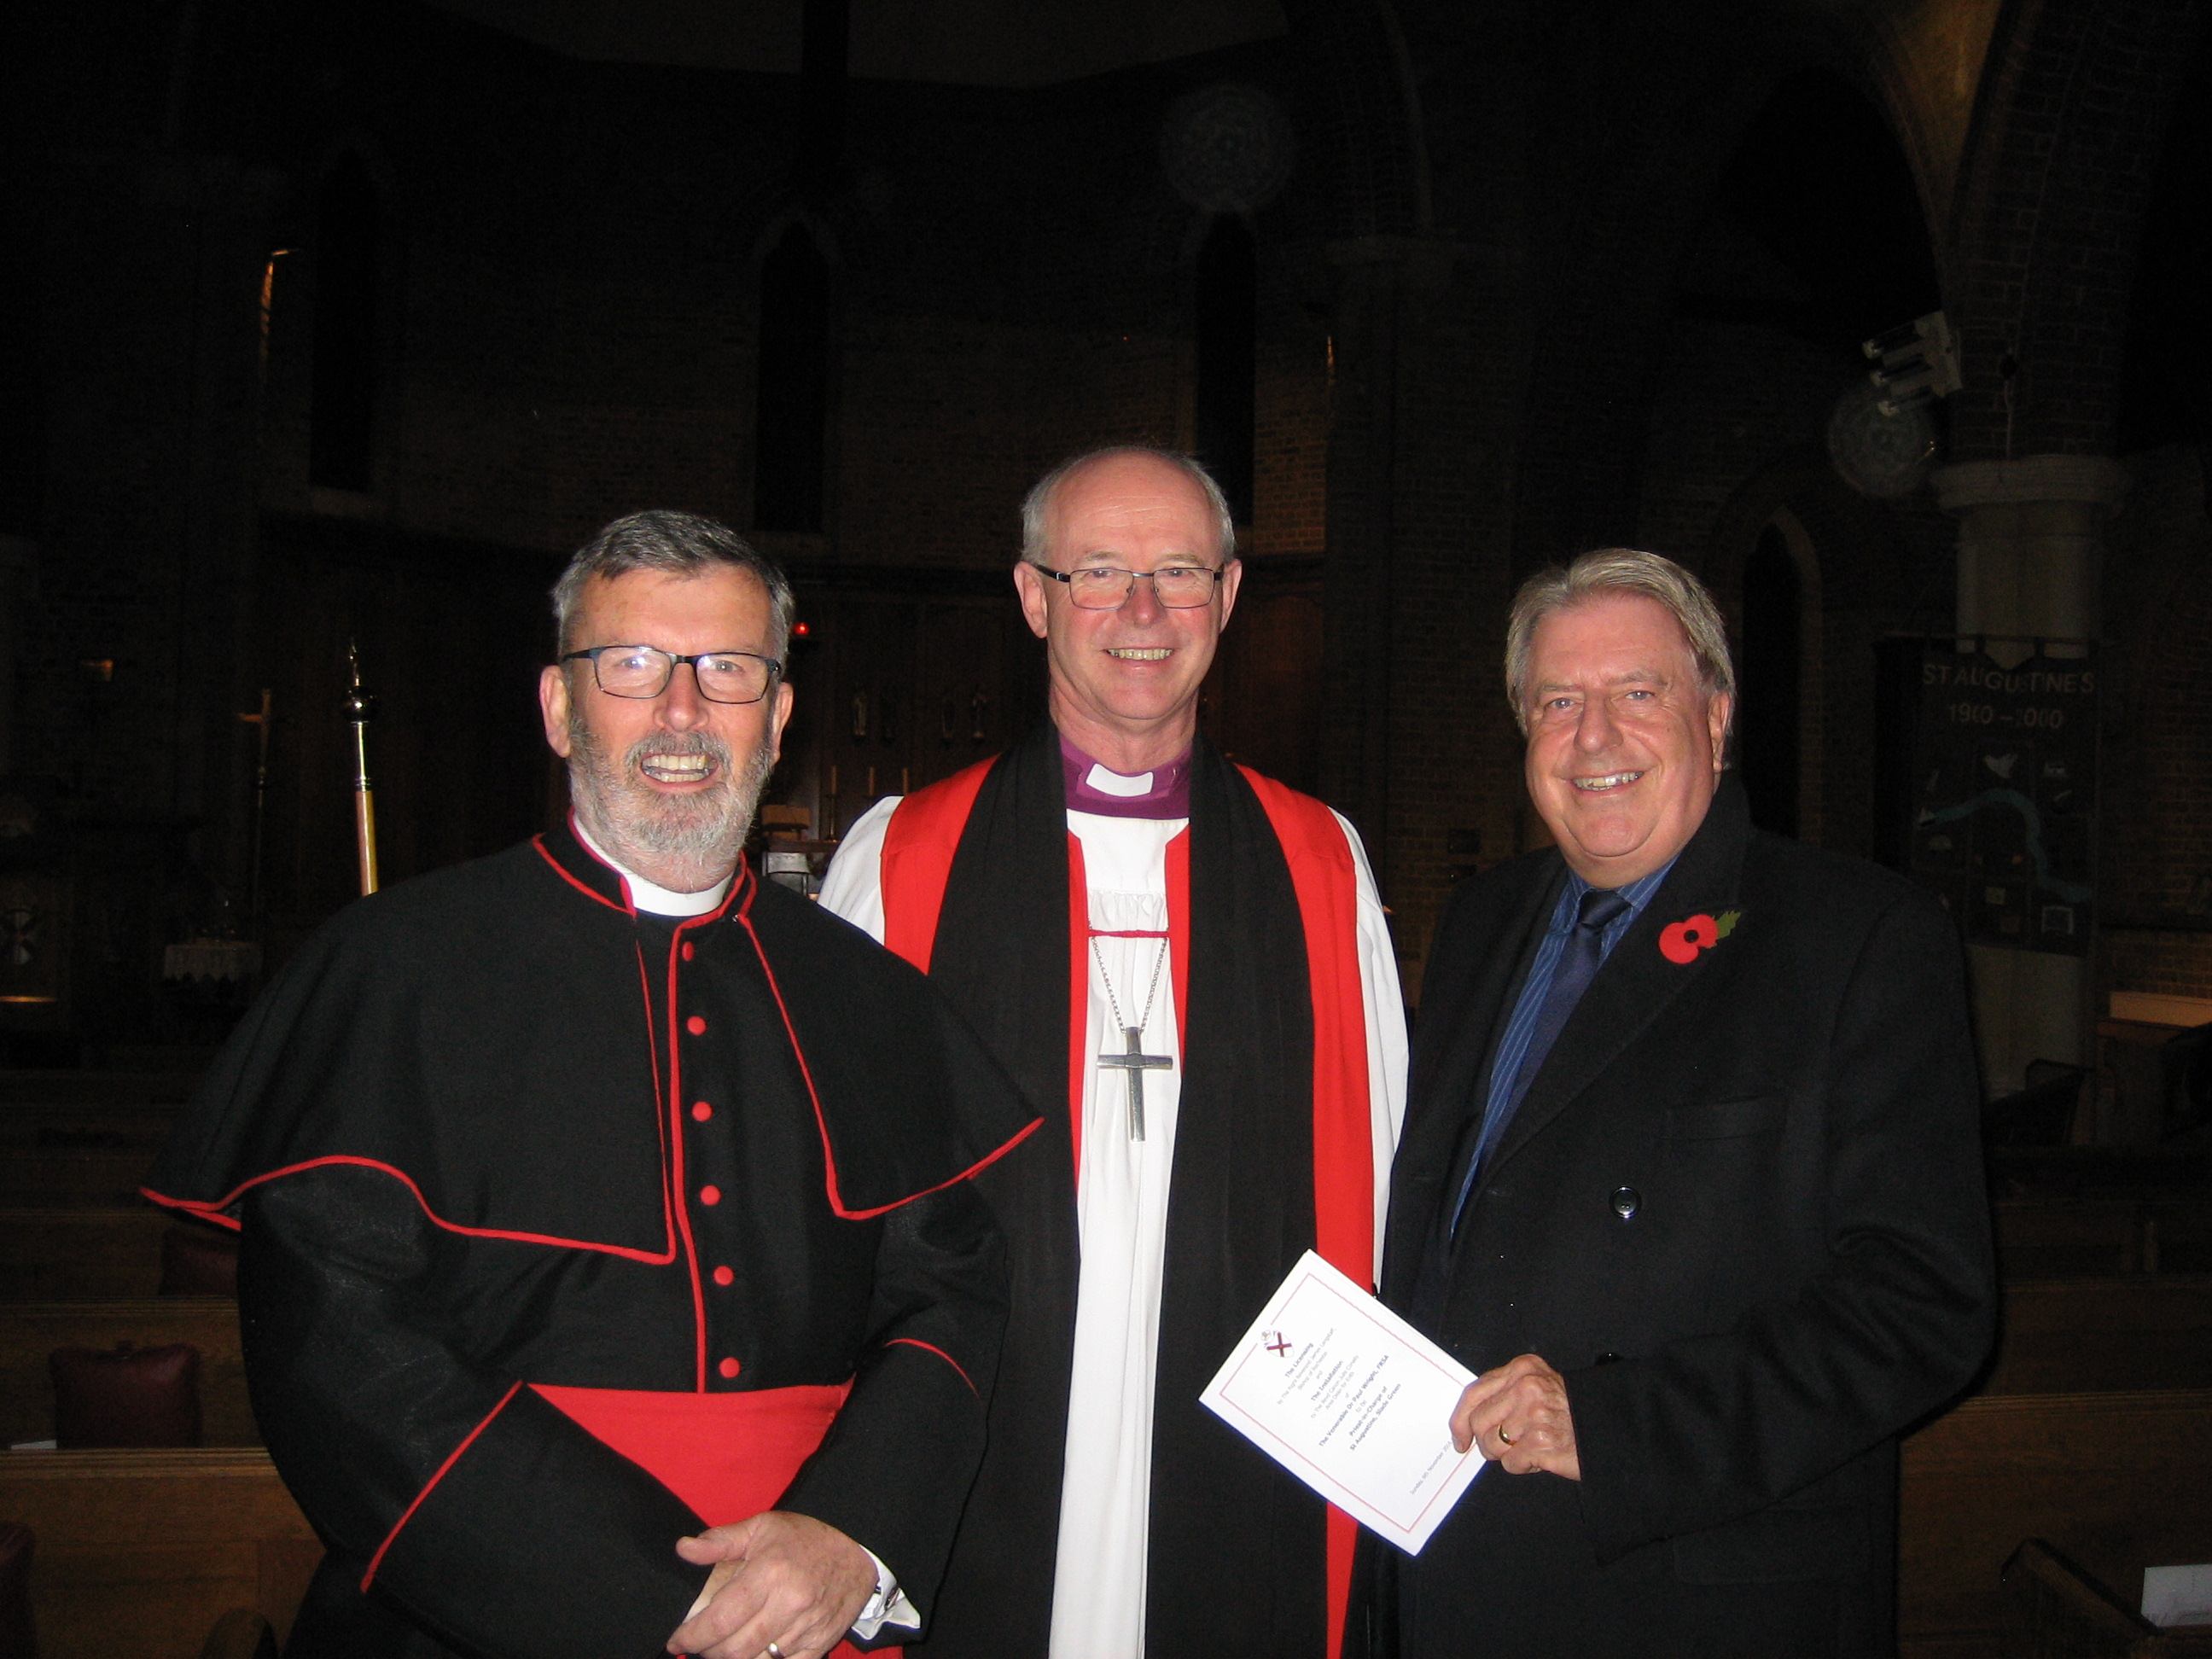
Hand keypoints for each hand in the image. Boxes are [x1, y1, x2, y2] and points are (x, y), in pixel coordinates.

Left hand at [665, 1511, 874, 1658]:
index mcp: (770, 1572)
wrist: (858, 1549)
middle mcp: (789, 1603)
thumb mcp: (762, 1527)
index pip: (721, 1618)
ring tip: (720, 1649)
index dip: (693, 1636)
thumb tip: (683, 1549)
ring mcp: (806, 1628)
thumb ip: (721, 1541)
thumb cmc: (804, 1538)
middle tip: (697, 1645)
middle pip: (735, 1648)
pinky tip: (752, 1654)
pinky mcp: (819, 1644)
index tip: (677, 1640)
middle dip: (708, 1652)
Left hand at [1448, 1353, 1579, 1479]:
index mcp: (1522, 1369)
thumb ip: (1503, 1392)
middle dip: (1485, 1441)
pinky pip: (1511, 1463)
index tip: (1459, 1437)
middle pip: (1478, 1422)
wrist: (1605, 1428)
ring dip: (1507, 1454)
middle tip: (1502, 1447)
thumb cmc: (1567, 1410)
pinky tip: (1540, 1456)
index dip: (1460, 1419)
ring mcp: (1534, 1415)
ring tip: (1529, 1447)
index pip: (1474, 1392)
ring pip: (1492, 1445)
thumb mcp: (1536, 1385)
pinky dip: (1522, 1465)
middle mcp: (1526, 1387)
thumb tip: (1466, 1420)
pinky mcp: (1541, 1442)